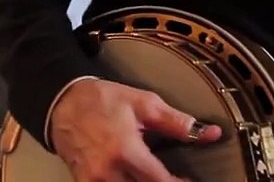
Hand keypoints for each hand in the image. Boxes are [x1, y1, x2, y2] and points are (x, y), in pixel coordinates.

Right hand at [49, 78, 221, 181]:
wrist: (62, 103)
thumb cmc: (104, 100)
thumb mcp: (144, 104)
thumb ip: (177, 122)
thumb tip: (210, 133)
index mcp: (126, 151)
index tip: (190, 181)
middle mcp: (109, 173)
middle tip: (173, 178)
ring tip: (154, 176)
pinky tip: (134, 178)